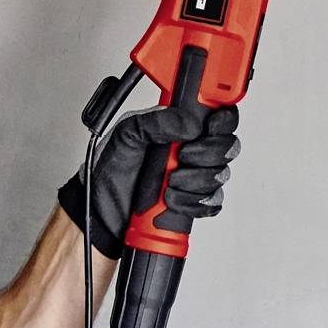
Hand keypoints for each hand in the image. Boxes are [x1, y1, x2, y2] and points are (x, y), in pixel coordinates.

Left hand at [58, 97, 240, 259]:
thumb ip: (157, 122)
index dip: (222, 119)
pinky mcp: (192, 202)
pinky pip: (211, 203)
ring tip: (169, 182)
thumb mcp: (127, 134)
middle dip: (206, 154)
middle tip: (183, 156)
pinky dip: (192, 203)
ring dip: (194, 181)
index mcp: (177, 125)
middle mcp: (189, 149)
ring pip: (219, 176)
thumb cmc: (110, 170)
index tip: (211, 126)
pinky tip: (172, 199)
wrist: (101, 211)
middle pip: (225, 146)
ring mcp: (193, 176)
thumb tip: (188, 122)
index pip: (214, 115)